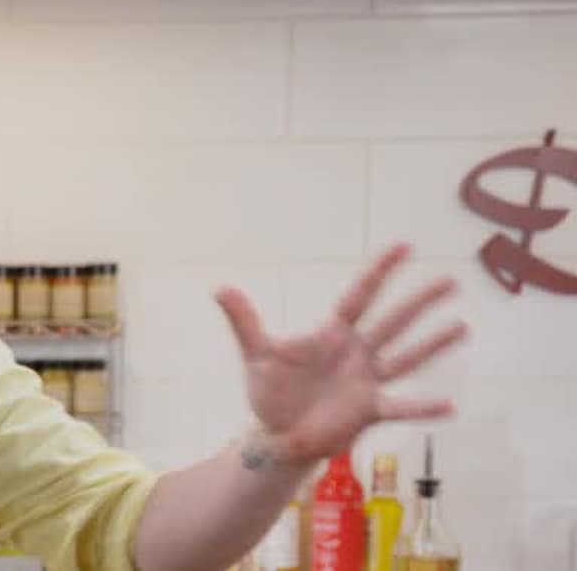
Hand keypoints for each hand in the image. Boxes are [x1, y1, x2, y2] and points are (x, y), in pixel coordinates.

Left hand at [215, 243, 467, 464]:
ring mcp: (367, 381)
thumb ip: (244, 322)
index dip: (380, 271)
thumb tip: (220, 288)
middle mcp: (357, 353)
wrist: (277, 435)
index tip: (404, 246)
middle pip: (392, 322)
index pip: (360, 295)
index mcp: (332, 334)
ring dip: (433, 344)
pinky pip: (400, 407)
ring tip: (462, 327)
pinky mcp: (369, 410)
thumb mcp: (256, 355)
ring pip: (405, 357)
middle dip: (419, 302)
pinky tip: (450, 405)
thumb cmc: (272, 392)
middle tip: (451, 281)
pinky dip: (423, 407)